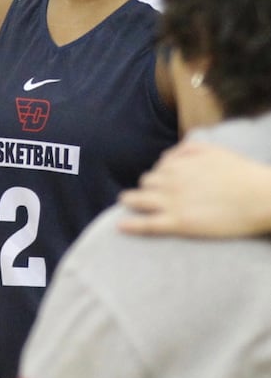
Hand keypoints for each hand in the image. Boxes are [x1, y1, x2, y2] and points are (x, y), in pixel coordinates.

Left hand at [119, 139, 270, 237]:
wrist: (262, 197)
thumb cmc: (242, 174)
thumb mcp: (213, 151)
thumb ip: (188, 150)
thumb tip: (166, 157)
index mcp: (178, 165)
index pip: (157, 170)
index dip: (160, 178)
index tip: (163, 185)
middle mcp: (170, 181)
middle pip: (146, 183)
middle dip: (148, 189)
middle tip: (151, 196)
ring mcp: (172, 202)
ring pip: (138, 200)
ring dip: (132, 201)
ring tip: (128, 204)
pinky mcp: (179, 222)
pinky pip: (147, 224)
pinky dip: (131, 225)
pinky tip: (120, 226)